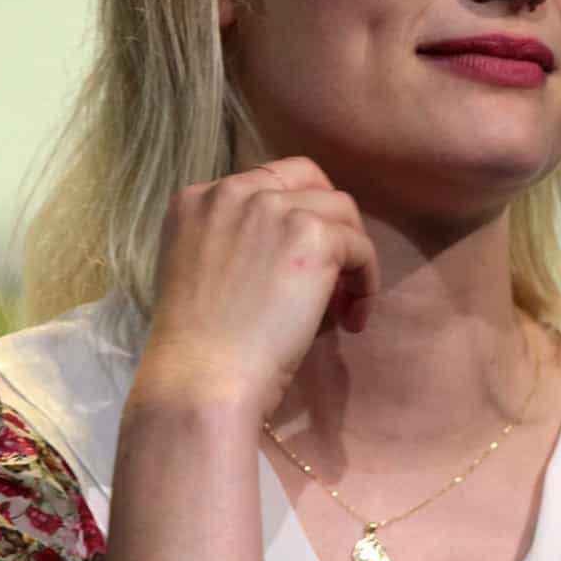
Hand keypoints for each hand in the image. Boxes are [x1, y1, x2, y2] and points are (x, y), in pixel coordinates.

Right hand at [136, 156, 379, 417]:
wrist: (201, 381)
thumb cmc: (195, 350)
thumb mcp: (198, 271)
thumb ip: (234, 242)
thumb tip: (290, 248)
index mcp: (196, 199)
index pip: (264, 182)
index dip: (292, 213)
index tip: (300, 258)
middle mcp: (232, 191)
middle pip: (307, 179)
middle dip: (328, 218)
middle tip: (337, 265)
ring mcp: (274, 207)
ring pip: (340, 209)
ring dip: (351, 253)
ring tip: (345, 304)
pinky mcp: (313, 234)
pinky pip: (359, 246)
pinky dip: (365, 282)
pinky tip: (352, 320)